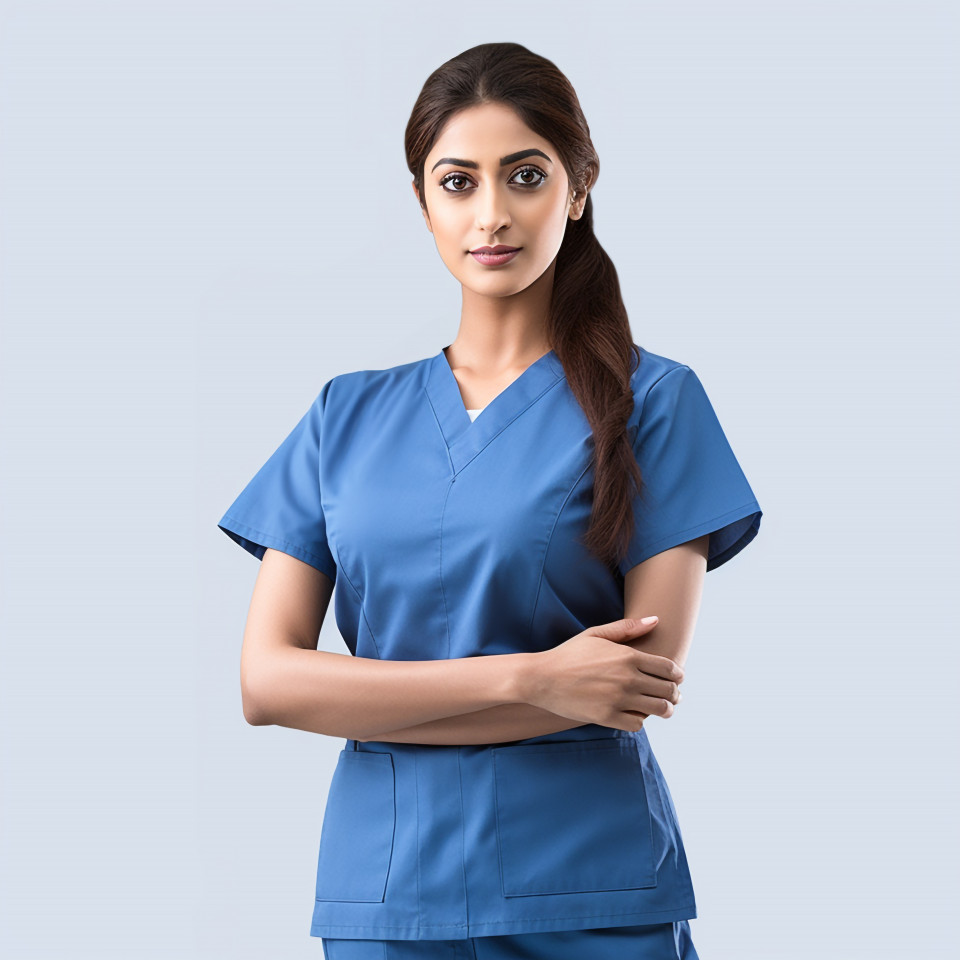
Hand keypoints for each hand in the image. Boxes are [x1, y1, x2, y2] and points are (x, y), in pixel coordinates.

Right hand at [523, 617, 684, 731]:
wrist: (541, 677)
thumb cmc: (569, 654)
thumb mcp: (596, 634)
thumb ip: (627, 628)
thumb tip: (656, 620)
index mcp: (628, 656)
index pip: (670, 668)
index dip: (677, 675)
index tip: (675, 678)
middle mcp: (627, 678)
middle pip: (669, 690)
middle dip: (674, 693)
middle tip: (672, 695)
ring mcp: (618, 699)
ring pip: (659, 709)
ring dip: (664, 709)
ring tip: (661, 708)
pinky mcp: (607, 717)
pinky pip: (638, 724)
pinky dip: (639, 720)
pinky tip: (634, 714)